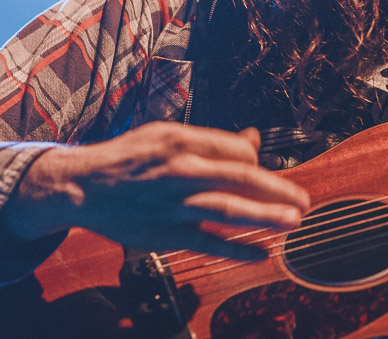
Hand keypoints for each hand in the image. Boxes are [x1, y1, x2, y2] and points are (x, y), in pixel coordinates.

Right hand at [1, 122, 310, 260]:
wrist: (84, 186)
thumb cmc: (131, 157)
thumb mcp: (168, 134)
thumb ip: (212, 141)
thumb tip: (254, 139)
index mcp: (183, 141)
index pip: (237, 151)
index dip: (256, 162)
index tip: (262, 172)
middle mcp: (180, 171)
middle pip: (240, 178)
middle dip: (277, 189)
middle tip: (303, 199)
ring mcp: (173, 204)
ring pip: (227, 210)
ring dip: (265, 216)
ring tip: (294, 221)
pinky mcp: (165, 233)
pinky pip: (207, 242)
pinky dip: (236, 249)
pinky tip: (261, 253)